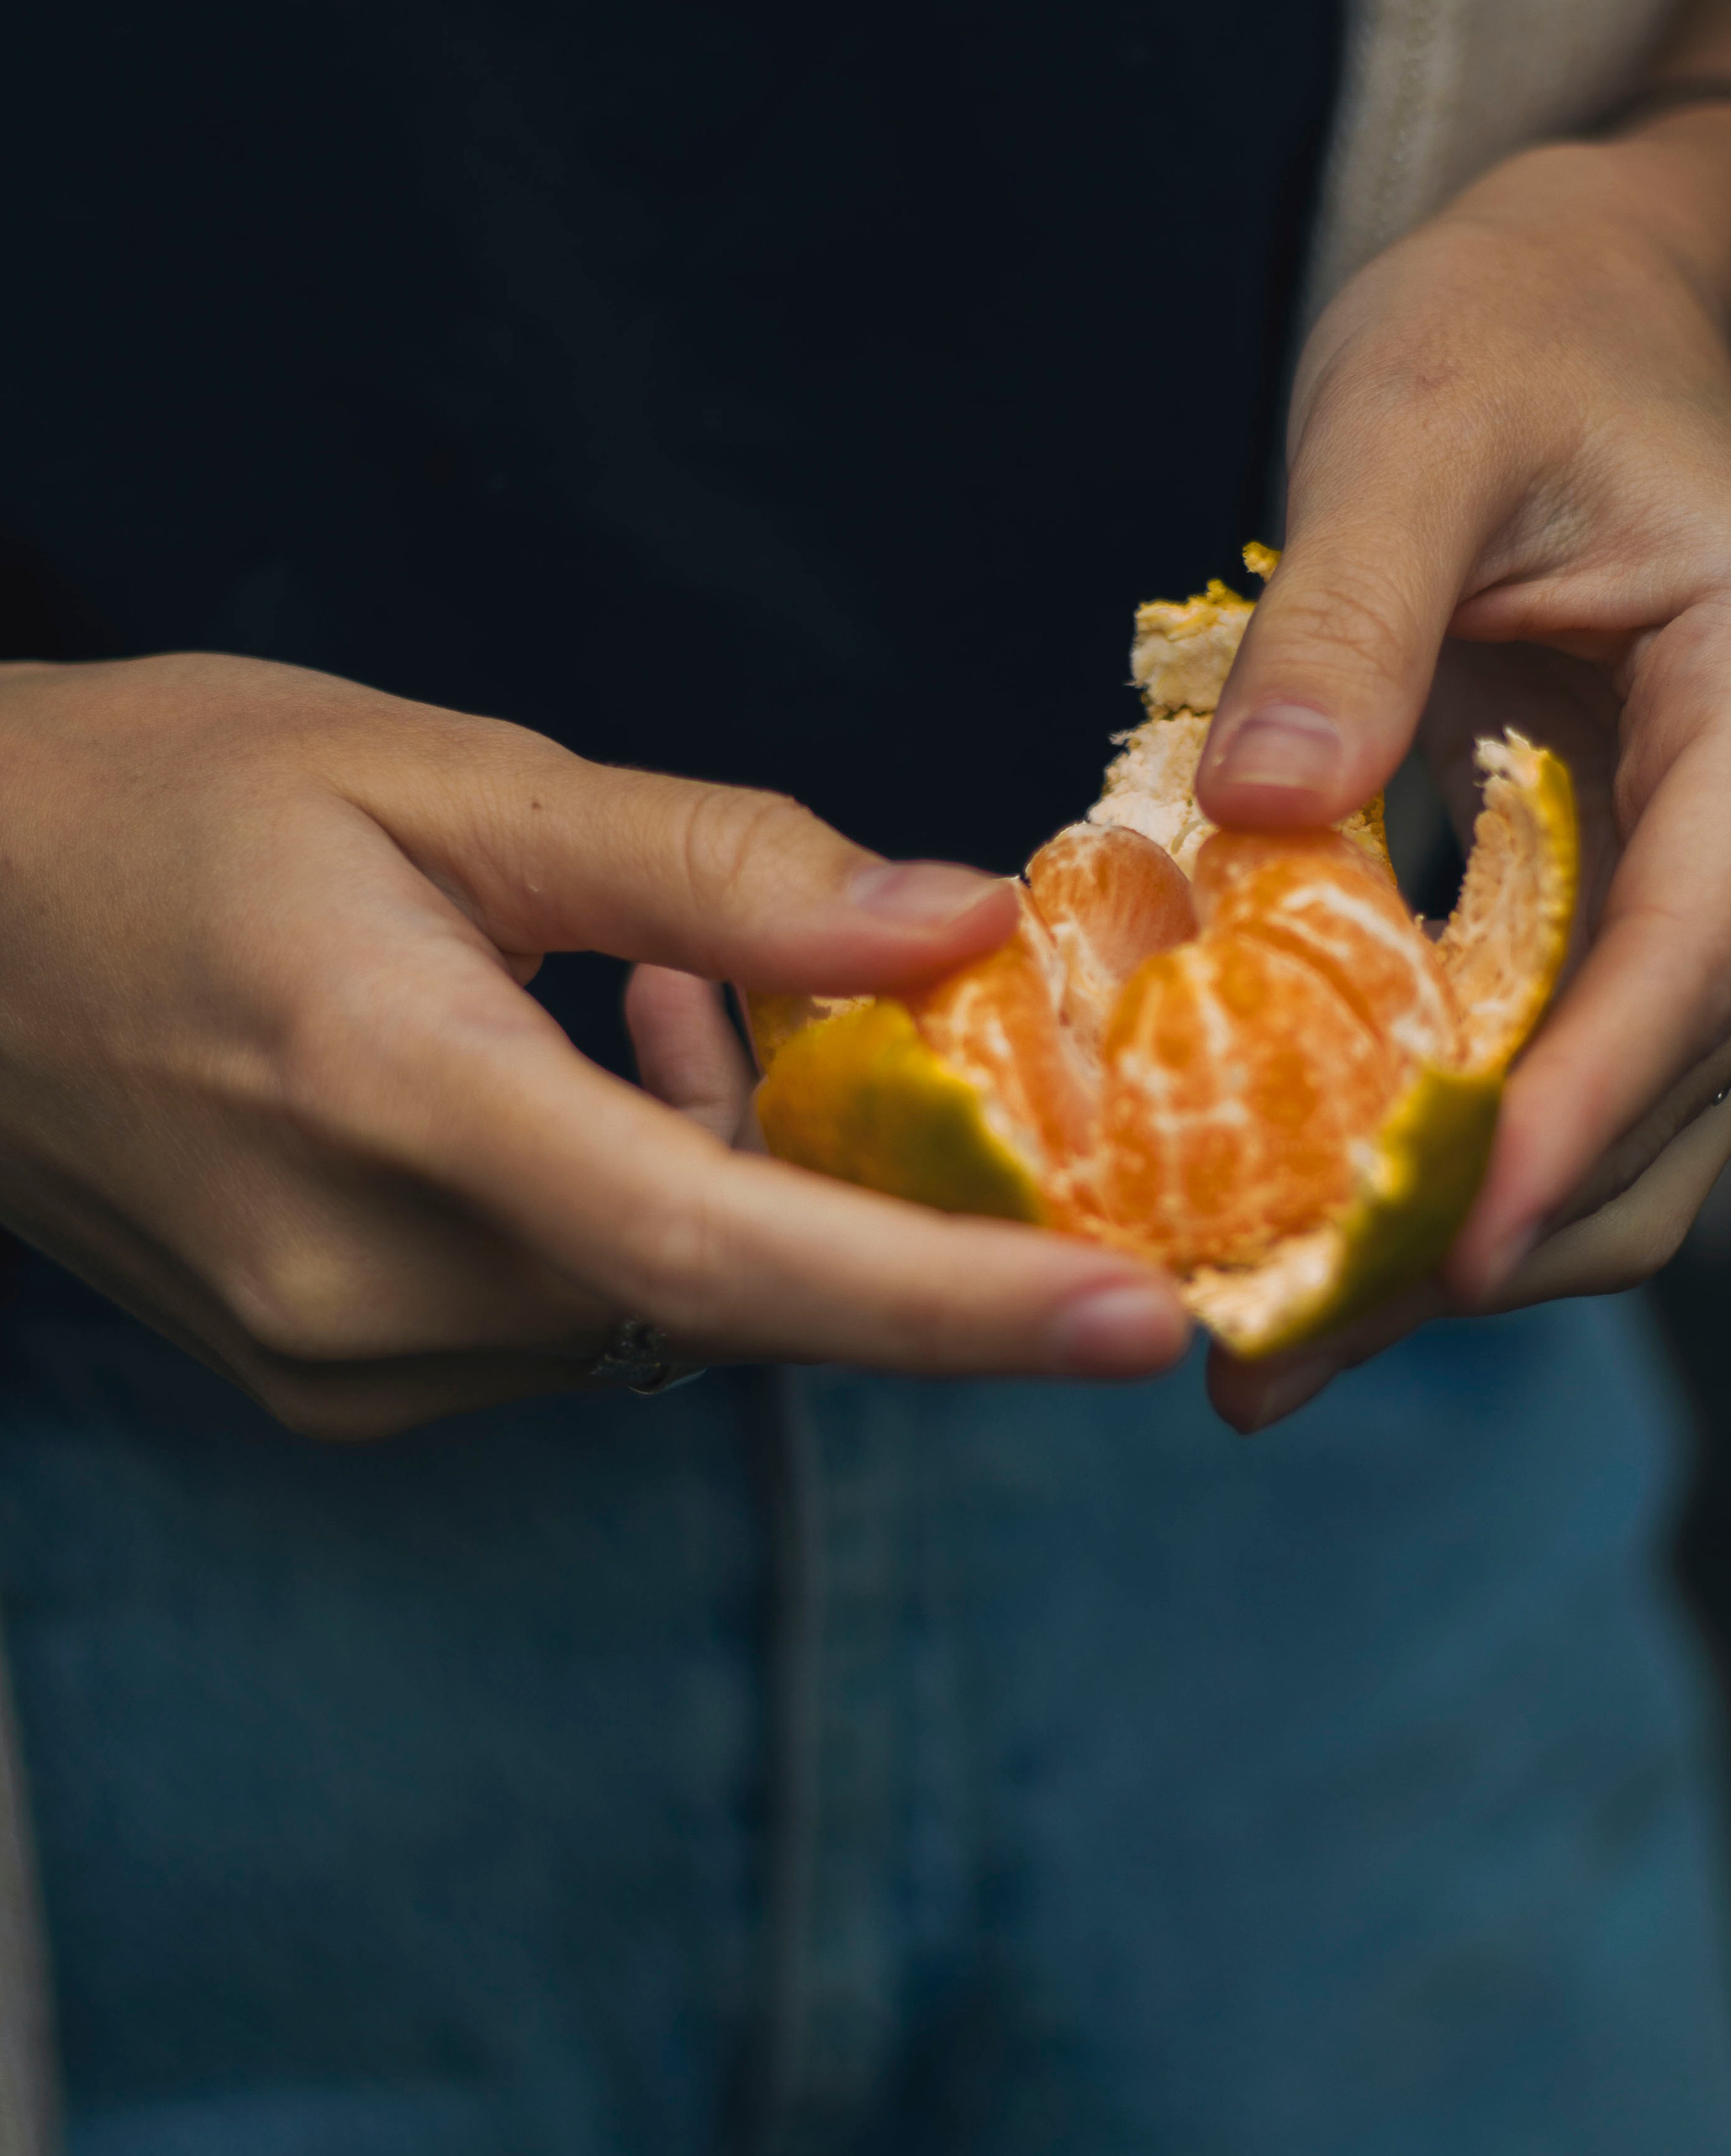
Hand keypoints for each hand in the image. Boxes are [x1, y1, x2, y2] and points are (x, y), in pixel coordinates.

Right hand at [0, 654, 1189, 1437]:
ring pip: (663, 1303)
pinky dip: (644, 1203)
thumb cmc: (163, 805)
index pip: (717, 1245)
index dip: (946, 1298)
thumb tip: (956, 925)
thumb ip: (712, 862)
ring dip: (731, 1166)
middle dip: (856, 1175)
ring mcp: (341, 1361)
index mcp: (387, 1094)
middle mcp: (365, 1285)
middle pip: (726, 1285)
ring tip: (639, 986)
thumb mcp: (441, 776)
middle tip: (856, 1005)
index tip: (1141, 1324)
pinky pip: (580, 1313)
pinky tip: (579, 1057)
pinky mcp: (335, 1379)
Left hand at [1194, 137, 1730, 1432]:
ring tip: (1261, 1351)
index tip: (1453, 1245)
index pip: (1702, 937)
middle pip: (1675, 1081)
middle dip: (1497, 1234)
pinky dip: (1449, 1157)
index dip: (1587, 1105)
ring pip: (1632, 1115)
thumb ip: (1347, 609)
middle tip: (1277, 1354)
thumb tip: (1263, 811)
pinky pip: (1564, 1063)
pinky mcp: (1640, 905)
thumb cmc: (1515, 342)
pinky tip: (1299, 1226)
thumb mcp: (1409, 425)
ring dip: (1462, 1240)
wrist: (1583, 322)